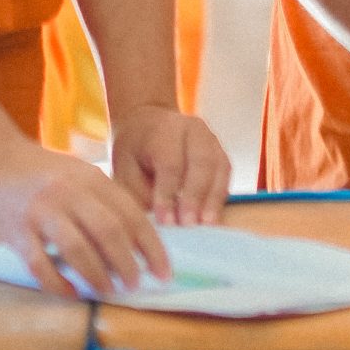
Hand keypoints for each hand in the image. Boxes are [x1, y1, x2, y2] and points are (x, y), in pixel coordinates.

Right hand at [0, 140, 170, 297]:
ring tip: (110, 291)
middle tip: (136, 286)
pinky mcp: (16, 231)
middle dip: (127, 264)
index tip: (163, 272)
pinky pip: (40, 264)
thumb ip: (105, 202)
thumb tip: (138, 242)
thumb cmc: (44, 173)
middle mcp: (71, 193)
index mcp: (93, 179)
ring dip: (97, 275)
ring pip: (78, 249)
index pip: (132, 215)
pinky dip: (58, 283)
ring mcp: (42, 211)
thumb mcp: (81, 175)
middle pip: (109, 232)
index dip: (151, 246)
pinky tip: (72, 293)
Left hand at [110, 103, 233, 226]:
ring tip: (207, 225)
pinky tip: (213, 216)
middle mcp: (192, 129)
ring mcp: (210, 137)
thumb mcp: (124, 169)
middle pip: (201, 163)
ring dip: (214, 199)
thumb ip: (141, 193)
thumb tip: (160, 222)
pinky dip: (220, 195)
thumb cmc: (133, 151)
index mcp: (163, 130)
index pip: (170, 164)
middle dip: (196, 198)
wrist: (147, 122)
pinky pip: (225, 172)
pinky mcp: (220, 150)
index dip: (169, 195)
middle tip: (190, 226)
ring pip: (219, 168)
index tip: (166, 222)